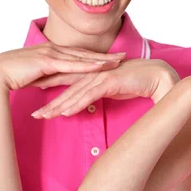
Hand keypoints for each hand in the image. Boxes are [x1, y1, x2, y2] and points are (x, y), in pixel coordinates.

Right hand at [0, 42, 125, 91]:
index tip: (112, 57)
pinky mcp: (47, 61)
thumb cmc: (10, 77)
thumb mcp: (34, 76)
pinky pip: (72, 64)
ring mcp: (50, 53)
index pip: (78, 53)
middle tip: (124, 56)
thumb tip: (54, 82)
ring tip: (118, 62)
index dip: (96, 55)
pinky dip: (88, 65)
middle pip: (85, 53)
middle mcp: (53, 49)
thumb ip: (46, 76)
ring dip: (101, 59)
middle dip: (105, 55)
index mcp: (50, 51)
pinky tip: (101, 67)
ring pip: (82, 57)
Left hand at [31, 59, 179, 117]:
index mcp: (93, 73)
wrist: (156, 76)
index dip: (51, 90)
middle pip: (67, 89)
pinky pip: (90, 95)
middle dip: (49, 102)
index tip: (36, 100)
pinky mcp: (110, 82)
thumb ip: (98, 92)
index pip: (68, 82)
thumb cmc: (136, 82)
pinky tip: (66, 112)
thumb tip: (87, 100)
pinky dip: (77, 104)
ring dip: (58, 106)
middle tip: (34, 114)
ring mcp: (101, 76)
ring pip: (75, 93)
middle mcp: (94, 73)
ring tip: (44, 117)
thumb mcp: (112, 88)